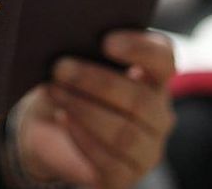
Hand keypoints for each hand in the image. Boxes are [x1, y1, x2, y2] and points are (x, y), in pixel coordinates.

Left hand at [13, 31, 175, 188]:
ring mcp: (147, 149)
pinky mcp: (125, 176)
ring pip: (125, 133)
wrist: (47, 130)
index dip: (139, 49)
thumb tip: (67, 37)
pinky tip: (63, 119)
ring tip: (56, 92)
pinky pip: (110, 161)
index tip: (106, 41)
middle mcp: (159, 114)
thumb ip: (83, 49)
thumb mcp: (77, 63)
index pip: (163, 58)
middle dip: (96, 82)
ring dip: (86, 110)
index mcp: (154, 78)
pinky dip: (83, 137)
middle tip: (60, 67)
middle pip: (140, 99)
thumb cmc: (70, 88)